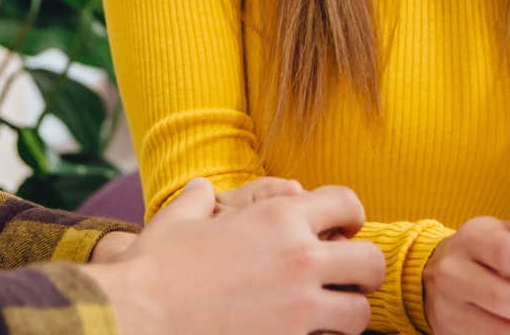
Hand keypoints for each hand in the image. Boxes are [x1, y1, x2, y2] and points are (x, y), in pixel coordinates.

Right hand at [86, 178, 384, 334]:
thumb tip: (200, 189)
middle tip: (342, 277)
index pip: (347, 203)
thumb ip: (197, 199)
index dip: (348, 215)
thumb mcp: (178, 220)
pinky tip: (298, 333)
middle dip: (362, 270)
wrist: (138, 317)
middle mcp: (299, 258)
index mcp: (278, 218)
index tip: (338, 230)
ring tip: (325, 314)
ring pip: (360, 313)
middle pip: (370, 262)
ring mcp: (298, 307)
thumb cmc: (154, 267)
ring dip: (347, 312)